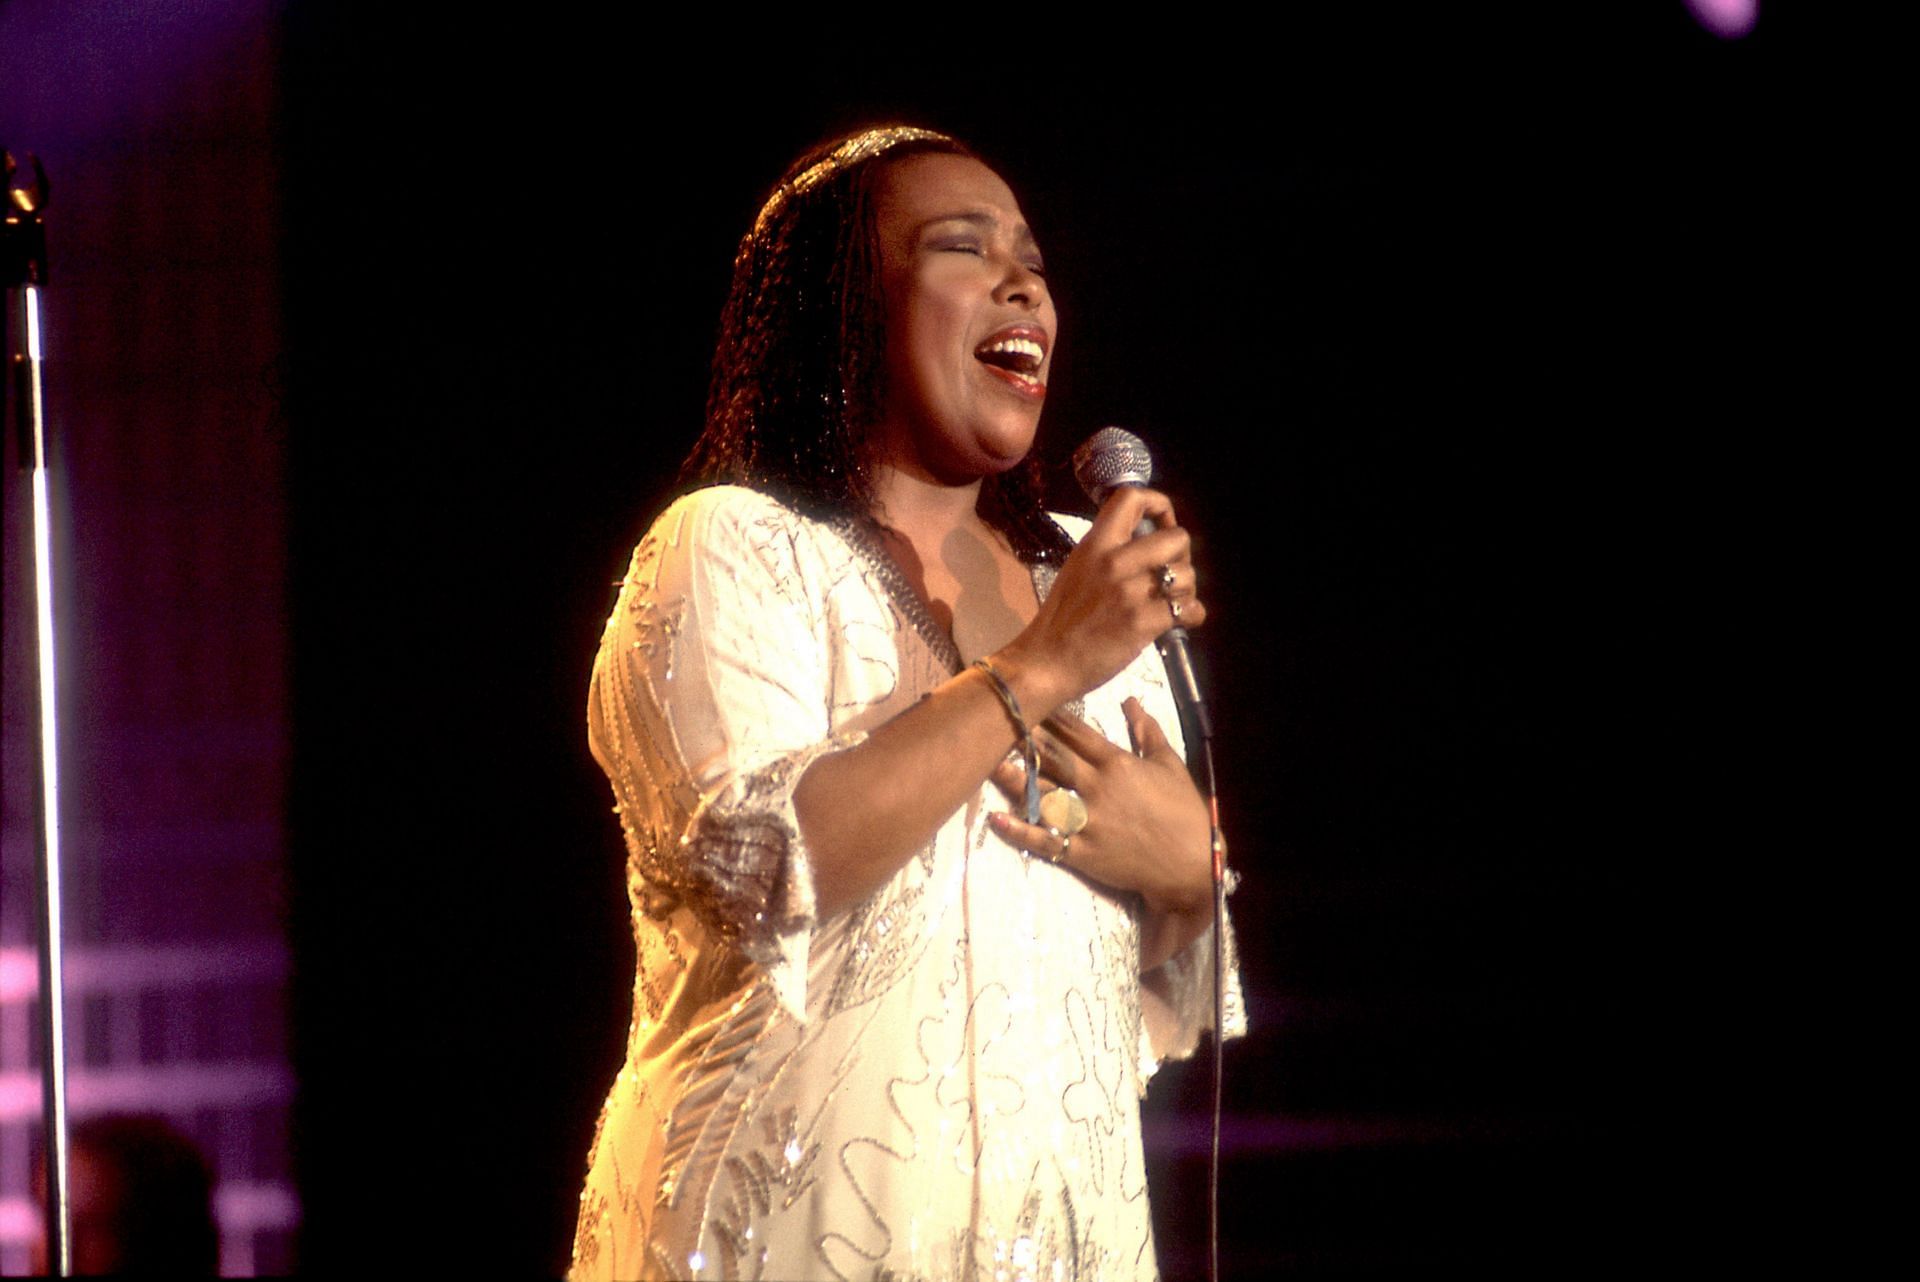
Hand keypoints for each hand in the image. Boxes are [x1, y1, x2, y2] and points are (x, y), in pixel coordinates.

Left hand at [988, 698, 1211, 917]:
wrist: (1193, 863)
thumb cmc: (1184, 812)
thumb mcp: (1169, 765)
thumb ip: (1147, 732)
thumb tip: (1131, 701)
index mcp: (1117, 764)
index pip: (1076, 734)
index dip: (1051, 717)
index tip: (1030, 701)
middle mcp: (1097, 788)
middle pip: (1053, 759)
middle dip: (1025, 740)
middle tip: (999, 722)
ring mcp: (1087, 821)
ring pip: (1042, 795)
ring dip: (1014, 779)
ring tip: (988, 762)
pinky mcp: (1082, 852)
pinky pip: (1046, 840)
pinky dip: (1020, 831)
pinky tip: (996, 819)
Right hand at [992, 488, 1206, 717]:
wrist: (1047, 662)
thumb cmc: (1061, 620)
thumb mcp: (1078, 569)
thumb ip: (1108, 552)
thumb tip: (1145, 544)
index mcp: (1096, 544)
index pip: (1133, 497)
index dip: (1160, 506)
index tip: (1161, 527)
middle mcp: (1114, 561)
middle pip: (1177, 537)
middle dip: (1182, 556)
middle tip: (1169, 574)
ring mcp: (1130, 592)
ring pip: (1187, 575)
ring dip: (1187, 590)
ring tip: (1171, 603)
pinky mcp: (1143, 622)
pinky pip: (1189, 609)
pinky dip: (1191, 616)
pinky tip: (1179, 622)